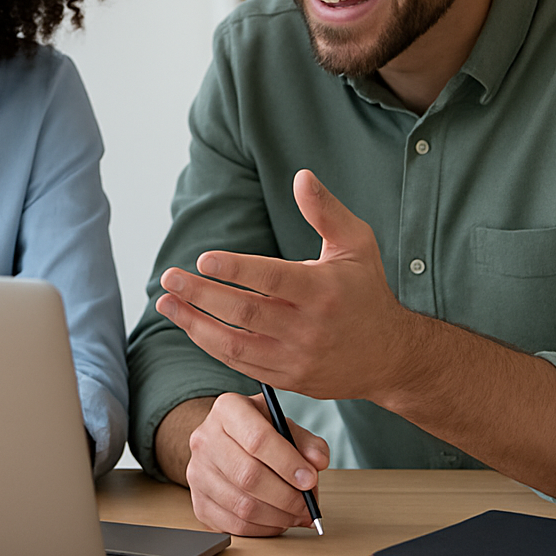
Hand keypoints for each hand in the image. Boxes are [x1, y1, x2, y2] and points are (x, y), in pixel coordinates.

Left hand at [155, 169, 415, 402]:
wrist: (389, 355)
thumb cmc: (367, 292)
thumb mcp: (357, 245)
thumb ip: (326, 211)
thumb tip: (300, 176)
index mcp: (324, 291)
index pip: (273, 279)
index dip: (236, 270)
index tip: (203, 259)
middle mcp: (309, 328)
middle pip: (244, 312)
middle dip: (201, 294)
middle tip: (169, 277)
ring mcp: (296, 358)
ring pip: (235, 343)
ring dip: (195, 323)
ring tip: (166, 302)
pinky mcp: (287, 379)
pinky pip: (240, 363)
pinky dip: (211, 344)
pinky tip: (190, 324)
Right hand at [179, 392, 329, 535]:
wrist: (226, 443)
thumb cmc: (259, 433)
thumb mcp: (285, 426)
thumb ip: (307, 442)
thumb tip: (318, 462)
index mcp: (227, 409)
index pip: (258, 438)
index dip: (288, 463)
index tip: (310, 479)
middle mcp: (205, 439)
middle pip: (248, 475)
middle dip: (287, 496)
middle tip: (308, 505)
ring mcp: (197, 473)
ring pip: (242, 506)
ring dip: (278, 516)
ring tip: (297, 514)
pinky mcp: (198, 503)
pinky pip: (234, 526)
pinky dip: (263, 529)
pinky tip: (278, 521)